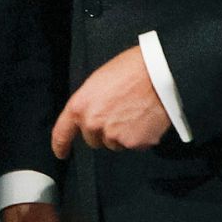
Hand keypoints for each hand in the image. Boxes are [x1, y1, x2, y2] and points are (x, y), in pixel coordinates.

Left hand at [51, 46, 170, 158]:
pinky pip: (134, 145)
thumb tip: (91, 114)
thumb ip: (90, 103)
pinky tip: (146, 118)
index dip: (61, 145)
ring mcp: (114, 136)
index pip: (62, 133)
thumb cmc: (131, 69)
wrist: (160, 72)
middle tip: (119, 113)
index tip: (62, 153)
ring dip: (122, 134)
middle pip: (93, 140)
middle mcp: (93, 124)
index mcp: (80, 106)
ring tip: (136, 112)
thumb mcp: (99, 81)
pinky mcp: (134, 143)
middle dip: (103, 131)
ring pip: (114, 143)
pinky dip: (140, 136)